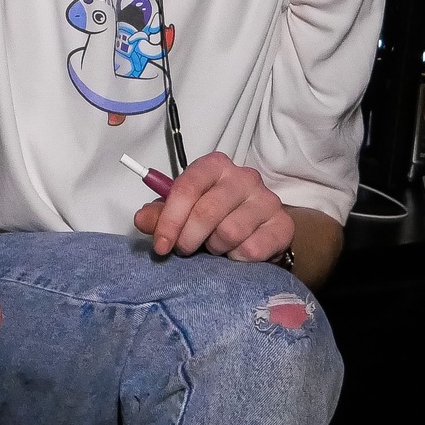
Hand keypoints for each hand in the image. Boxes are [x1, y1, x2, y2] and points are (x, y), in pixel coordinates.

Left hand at [132, 151, 293, 263]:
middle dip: (189, 239)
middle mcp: (244, 176)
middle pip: (207, 212)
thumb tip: (141, 219)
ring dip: (215, 248)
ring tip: (214, 247)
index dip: (169, 220)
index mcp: (214, 166)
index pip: (187, 187)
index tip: (161, 246)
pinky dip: (237, 258)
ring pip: (229, 233)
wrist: (260, 229)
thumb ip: (160, 215)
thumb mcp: (183, 212)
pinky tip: (235, 253)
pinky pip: (252, 249)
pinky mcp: (283, 224)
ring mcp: (267, 199)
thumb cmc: (215, 216)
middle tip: (186, 249)